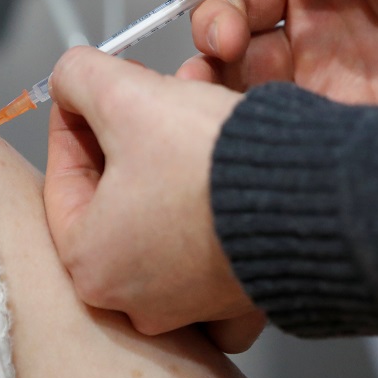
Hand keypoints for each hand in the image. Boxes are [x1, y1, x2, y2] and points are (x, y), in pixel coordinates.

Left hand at [43, 46, 265, 352]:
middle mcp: (137, 296)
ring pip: (164, 207)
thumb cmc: (214, 168)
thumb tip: (69, 77)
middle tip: (142, 91)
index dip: (74, 118)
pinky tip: (221, 156)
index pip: (64, 177)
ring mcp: (193, 300)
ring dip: (171, 148)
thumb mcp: (127, 98)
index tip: (86, 91)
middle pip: (116, 193)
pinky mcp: (238, 289)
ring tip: (191, 102)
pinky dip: (209, 192)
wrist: (313, 198)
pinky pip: (209, 233)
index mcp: (92, 264)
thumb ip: (78, 78)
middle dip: (129, 127)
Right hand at [165, 0, 377, 101]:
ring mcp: (312, 56)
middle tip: (227, 32)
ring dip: (210, 65)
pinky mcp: (325, 108)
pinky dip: (236, 113)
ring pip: (236, 60)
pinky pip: (266, 109)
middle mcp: (304, 0)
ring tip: (205, 81)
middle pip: (227, 3)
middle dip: (211, 15)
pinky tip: (225, 117)